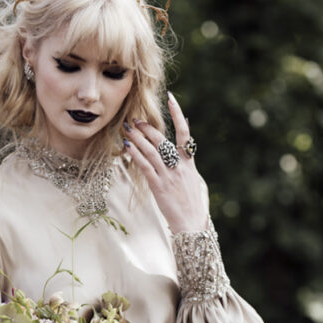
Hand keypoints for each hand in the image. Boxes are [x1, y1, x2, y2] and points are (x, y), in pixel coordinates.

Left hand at [123, 92, 209, 233]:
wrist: (191, 224)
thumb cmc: (193, 206)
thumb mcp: (195, 182)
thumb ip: (188, 166)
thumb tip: (186, 154)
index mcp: (189, 162)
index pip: (184, 132)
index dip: (177, 113)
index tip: (170, 99)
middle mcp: (179, 165)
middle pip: (161, 139)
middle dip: (147, 127)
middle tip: (135, 119)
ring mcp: (168, 175)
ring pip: (150, 150)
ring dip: (137, 137)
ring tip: (127, 128)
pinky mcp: (158, 186)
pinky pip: (145, 166)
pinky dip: (135, 155)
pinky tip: (127, 147)